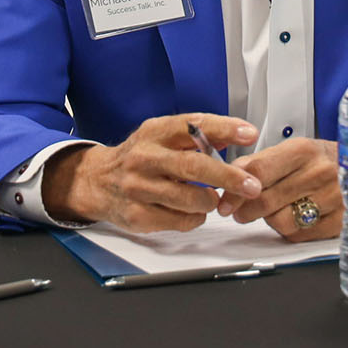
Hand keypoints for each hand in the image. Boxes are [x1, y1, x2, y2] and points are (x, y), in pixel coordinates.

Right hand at [43, 113, 261, 230]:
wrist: (96, 181)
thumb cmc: (139, 157)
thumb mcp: (161, 135)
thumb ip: (196, 134)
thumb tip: (238, 133)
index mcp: (155, 132)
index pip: (193, 126)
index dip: (224, 129)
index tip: (250, 133)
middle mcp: (145, 158)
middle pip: (193, 166)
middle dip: (228, 177)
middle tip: (252, 185)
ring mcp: (139, 188)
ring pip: (190, 199)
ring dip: (209, 201)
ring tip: (211, 198)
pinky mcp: (138, 215)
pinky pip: (180, 221)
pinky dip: (194, 218)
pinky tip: (190, 211)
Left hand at [228, 137, 340, 241]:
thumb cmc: (323, 161)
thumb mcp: (293, 151)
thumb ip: (260, 163)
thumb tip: (231, 177)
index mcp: (303, 150)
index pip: (258, 171)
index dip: (236, 190)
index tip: (225, 203)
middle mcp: (320, 172)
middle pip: (266, 199)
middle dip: (246, 211)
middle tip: (240, 213)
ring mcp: (333, 198)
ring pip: (281, 221)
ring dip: (271, 220)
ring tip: (275, 211)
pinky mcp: (340, 221)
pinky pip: (300, 235)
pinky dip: (290, 230)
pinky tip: (295, 218)